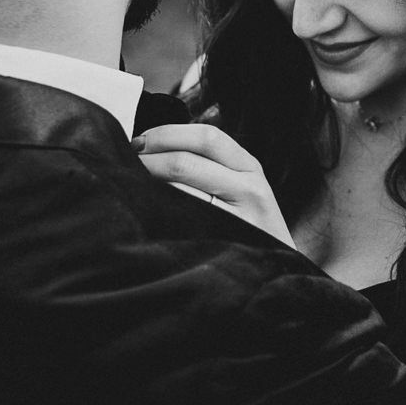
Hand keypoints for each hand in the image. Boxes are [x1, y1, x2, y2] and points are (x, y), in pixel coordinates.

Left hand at [134, 124, 294, 248]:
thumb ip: (212, 167)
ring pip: (182, 187)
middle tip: (127, 161)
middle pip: (188, 159)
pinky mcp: (228, 241)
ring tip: (131, 184)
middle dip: (150, 156)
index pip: (207, 136)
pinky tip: (148, 211)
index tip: (140, 141)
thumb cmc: (252, 229)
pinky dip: (161, 210)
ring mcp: (241, 216)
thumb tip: (156, 147)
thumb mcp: (242, 189)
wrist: (278, 270)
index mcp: (250, 167)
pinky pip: (185, 219)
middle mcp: (250, 187)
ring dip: (149, 182)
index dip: (167, 134)